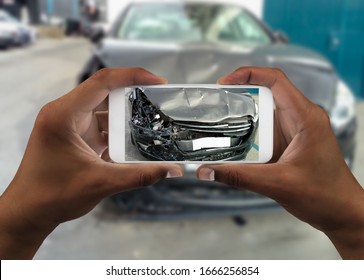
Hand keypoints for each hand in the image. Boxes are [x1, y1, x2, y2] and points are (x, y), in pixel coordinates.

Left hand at [0, 68, 182, 258]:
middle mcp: (65, 113)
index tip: (158, 81)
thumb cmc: (53, 195)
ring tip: (152, 124)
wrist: (29, 212)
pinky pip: (101, 127)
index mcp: (63, 115)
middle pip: (105, 94)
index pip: (102, 82)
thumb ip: (139, 175)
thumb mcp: (100, 183)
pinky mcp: (74, 136)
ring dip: (126, 118)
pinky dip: (118, 133)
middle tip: (160, 103)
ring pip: (105, 111)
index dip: (132, 76)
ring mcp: (69, 125)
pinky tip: (135, 142)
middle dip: (134, 97)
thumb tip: (172, 170)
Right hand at [197, 67, 363, 258]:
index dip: (247, 74)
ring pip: (265, 112)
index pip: (275, 80)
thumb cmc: (324, 195)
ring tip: (218, 120)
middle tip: (215, 103)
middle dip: (239, 95)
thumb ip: (238, 176)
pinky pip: (266, 129)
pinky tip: (234, 141)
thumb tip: (206, 171)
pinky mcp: (290, 141)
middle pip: (266, 93)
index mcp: (306, 117)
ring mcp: (296, 129)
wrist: (341, 211)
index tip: (223, 82)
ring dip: (243, 115)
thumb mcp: (277, 184)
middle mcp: (301, 118)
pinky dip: (249, 131)